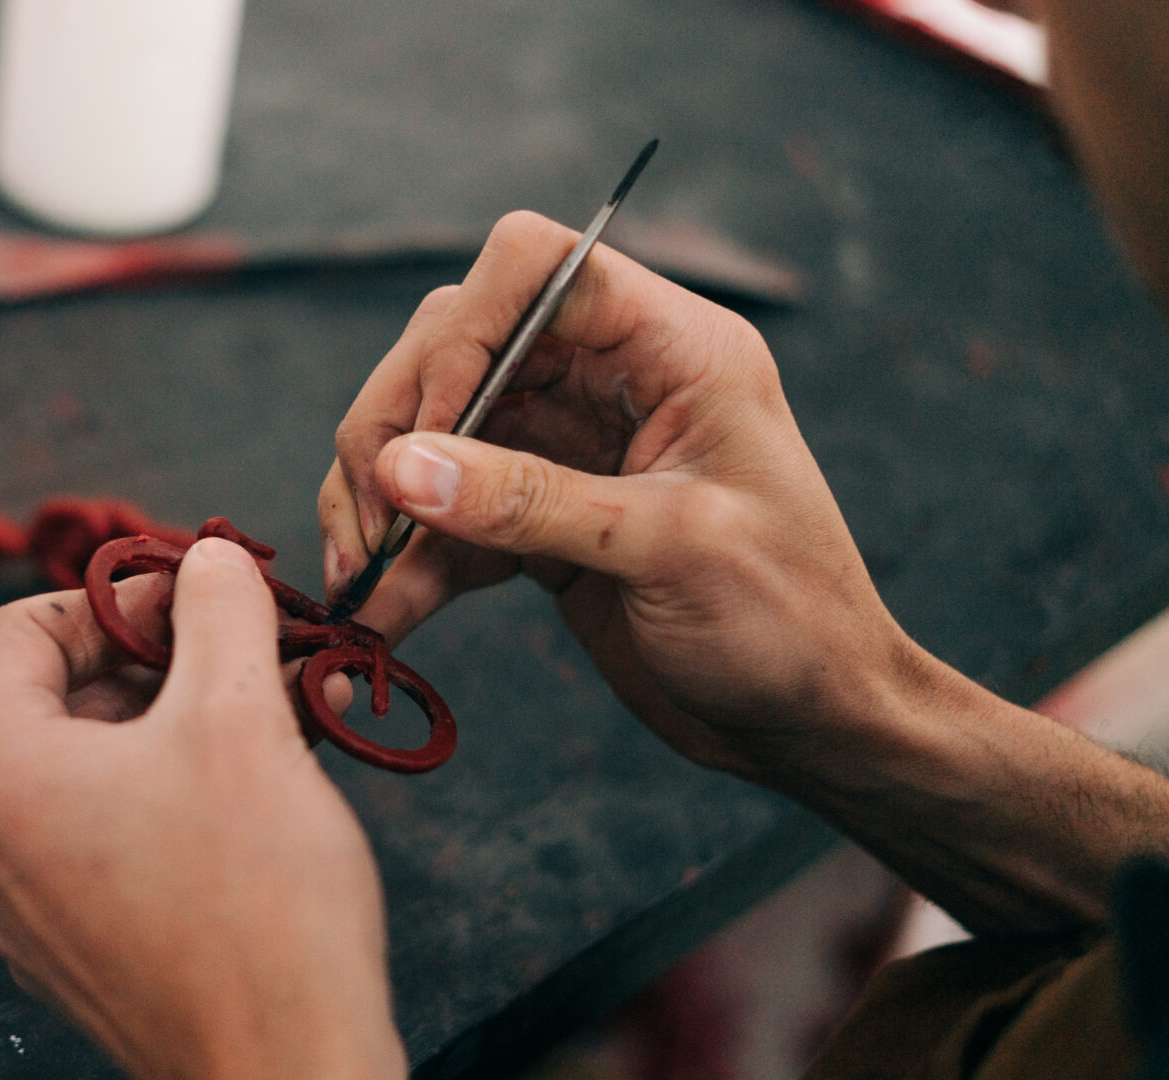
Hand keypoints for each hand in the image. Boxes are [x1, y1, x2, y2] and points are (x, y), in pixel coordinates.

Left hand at [0, 537, 425, 1079]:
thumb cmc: (260, 900)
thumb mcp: (241, 715)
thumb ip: (217, 609)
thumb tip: (209, 559)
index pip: (19, 632)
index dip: (113, 597)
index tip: (196, 599)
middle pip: (61, 704)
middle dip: (165, 666)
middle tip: (255, 653)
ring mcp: (28, 918)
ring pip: (98, 776)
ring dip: (188, 730)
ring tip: (288, 716)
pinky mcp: (79, 962)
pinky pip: (115, 845)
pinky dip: (181, 802)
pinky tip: (269, 792)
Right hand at [319, 210, 911, 781]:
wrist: (810, 722)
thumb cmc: (790, 622)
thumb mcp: (669, 549)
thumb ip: (533, 502)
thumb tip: (402, 468)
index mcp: (671, 350)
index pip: (537, 267)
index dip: (465, 330)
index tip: (426, 430)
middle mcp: (610, 383)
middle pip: (459, 348)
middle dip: (395, 428)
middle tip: (368, 521)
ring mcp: (568, 452)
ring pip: (434, 434)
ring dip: (382, 502)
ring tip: (358, 580)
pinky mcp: (540, 523)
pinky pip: (448, 518)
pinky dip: (408, 562)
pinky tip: (382, 614)